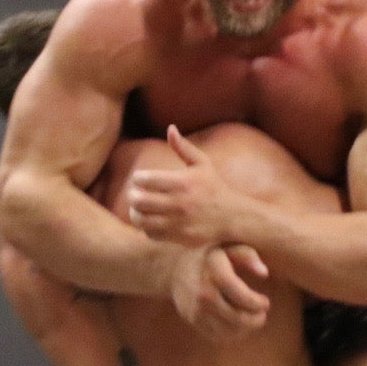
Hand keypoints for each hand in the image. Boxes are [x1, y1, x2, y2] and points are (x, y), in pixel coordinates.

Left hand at [127, 125, 245, 245]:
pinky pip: (152, 234)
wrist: (233, 217)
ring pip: (142, 220)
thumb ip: (183, 147)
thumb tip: (170, 128)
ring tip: (138, 209)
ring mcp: (179, 222)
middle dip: (132, 195)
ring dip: (136, 213)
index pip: (145, 179)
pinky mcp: (180, 237)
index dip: (137, 178)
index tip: (139, 179)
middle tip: (134, 194)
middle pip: (139, 200)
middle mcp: (180, 203)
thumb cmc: (214, 187)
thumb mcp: (202, 164)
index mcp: (183, 182)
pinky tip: (151, 221)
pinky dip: (146, 228)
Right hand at [170, 243, 269, 342]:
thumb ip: (248, 256)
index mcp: (215, 272)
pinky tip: (239, 325)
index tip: (266, 303)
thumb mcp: (228, 247)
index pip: (242, 296)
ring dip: (245, 329)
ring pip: (228, 330)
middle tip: (262, 315)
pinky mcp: (192, 320)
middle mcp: (203, 293)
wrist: (176, 270)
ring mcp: (196, 309)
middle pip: (237, 317)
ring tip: (253, 320)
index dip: (257, 303)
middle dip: (255, 320)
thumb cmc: (211, 257)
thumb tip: (264, 273)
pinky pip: (216, 335)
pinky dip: (232, 334)